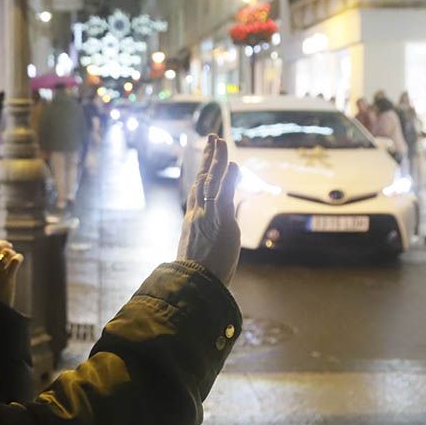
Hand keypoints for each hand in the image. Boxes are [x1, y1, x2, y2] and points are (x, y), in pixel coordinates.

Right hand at [177, 135, 240, 285]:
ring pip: (211, 181)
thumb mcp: (201, 253)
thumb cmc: (199, 276)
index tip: (207, 160)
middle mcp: (197, 214)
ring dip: (217, 159)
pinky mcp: (218, 221)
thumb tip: (217, 235)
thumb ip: (208, 239)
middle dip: (208, 158)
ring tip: (220, 141)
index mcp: (193, 221)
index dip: (203, 173)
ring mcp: (207, 216)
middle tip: (213, 138)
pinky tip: (232, 164)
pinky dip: (227, 178)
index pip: (198, 191)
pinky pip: (223, 194)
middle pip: (202, 179)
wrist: (194, 285)